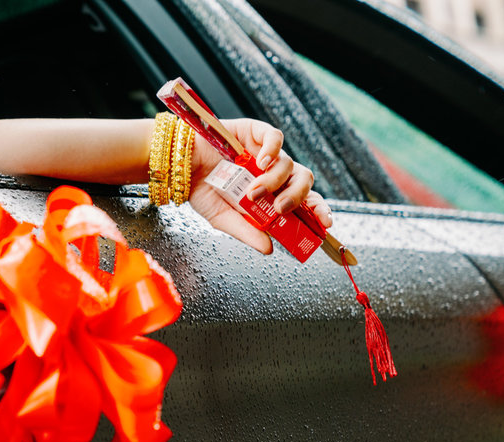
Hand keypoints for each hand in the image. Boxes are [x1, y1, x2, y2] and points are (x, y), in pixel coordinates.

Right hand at [188, 119, 332, 253]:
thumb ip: (247, 231)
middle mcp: (272, 173)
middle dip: (298, 197)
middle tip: (281, 208)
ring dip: (275, 181)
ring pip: (289, 165)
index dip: (318, 210)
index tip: (325, 224)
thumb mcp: (223, 219)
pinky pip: (275, 138)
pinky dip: (273, 150)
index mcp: (270, 194)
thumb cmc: (200, 191)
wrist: (178, 167)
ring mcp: (265, 152)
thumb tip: (270, 248)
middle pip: (304, 181)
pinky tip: (261, 162)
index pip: (303, 200)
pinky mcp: (255, 132)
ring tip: (254, 191)